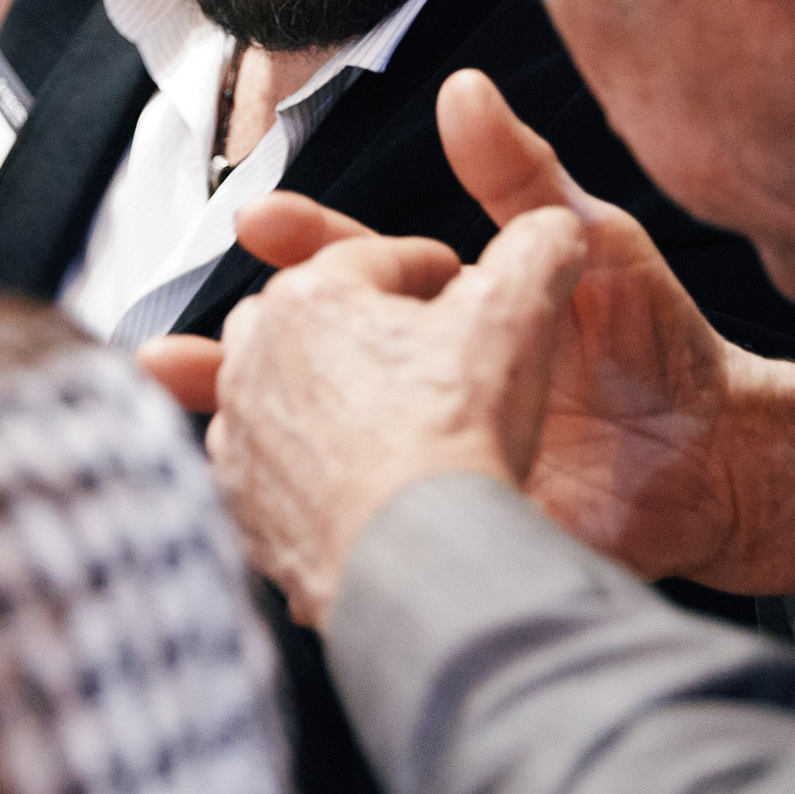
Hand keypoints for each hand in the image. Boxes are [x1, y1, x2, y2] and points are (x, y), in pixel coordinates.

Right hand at [140, 70, 794, 598]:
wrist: (719, 466)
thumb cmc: (662, 345)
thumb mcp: (591, 242)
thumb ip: (522, 176)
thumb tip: (464, 89)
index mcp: (449, 307)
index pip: (357, 269)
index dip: (306, 244)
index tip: (255, 219)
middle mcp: (423, 377)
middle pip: (312, 360)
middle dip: (240, 351)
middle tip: (168, 350)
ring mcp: (427, 448)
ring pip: (315, 438)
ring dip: (241, 432)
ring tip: (179, 428)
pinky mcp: (446, 513)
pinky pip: (356, 510)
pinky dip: (294, 507)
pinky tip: (249, 506)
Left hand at [199, 207, 587, 627]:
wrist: (414, 563)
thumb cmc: (451, 439)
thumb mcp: (514, 318)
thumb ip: (537, 252)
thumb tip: (553, 229)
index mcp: (310, 295)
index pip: (378, 259)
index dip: (434, 271)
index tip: (463, 289)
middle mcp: (255, 356)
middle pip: (316, 317)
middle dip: (367, 325)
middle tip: (424, 351)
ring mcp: (241, 435)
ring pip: (283, 388)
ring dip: (329, 391)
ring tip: (392, 414)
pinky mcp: (243, 505)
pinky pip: (271, 466)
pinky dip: (308, 464)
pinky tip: (358, 477)